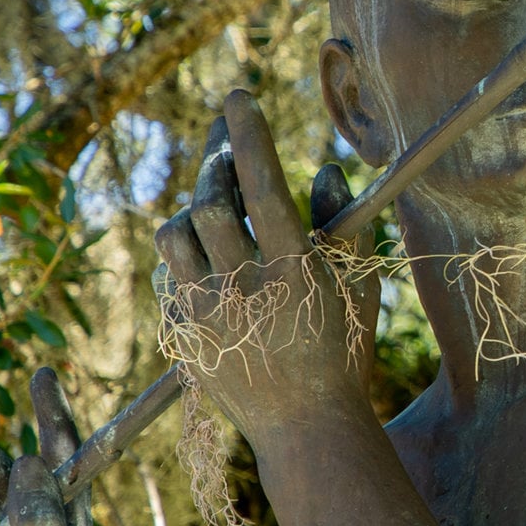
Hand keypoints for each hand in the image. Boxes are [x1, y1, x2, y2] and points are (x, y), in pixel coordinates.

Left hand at [155, 89, 378, 439]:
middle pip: (210, 202)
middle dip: (217, 166)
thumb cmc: (344, 352)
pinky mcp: (185, 335)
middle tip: (227, 151)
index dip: (248, 134)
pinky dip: (181, 253)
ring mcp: (208, 314)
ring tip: (216, 205)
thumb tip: (324, 169)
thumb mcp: (360, 287)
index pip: (264, 184)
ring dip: (192, 209)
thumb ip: (344, 225)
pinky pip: (165, 276)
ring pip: (175, 234)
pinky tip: (203, 253)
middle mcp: (245, 289)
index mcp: (294, 270)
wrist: (307, 429)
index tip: (238, 96)